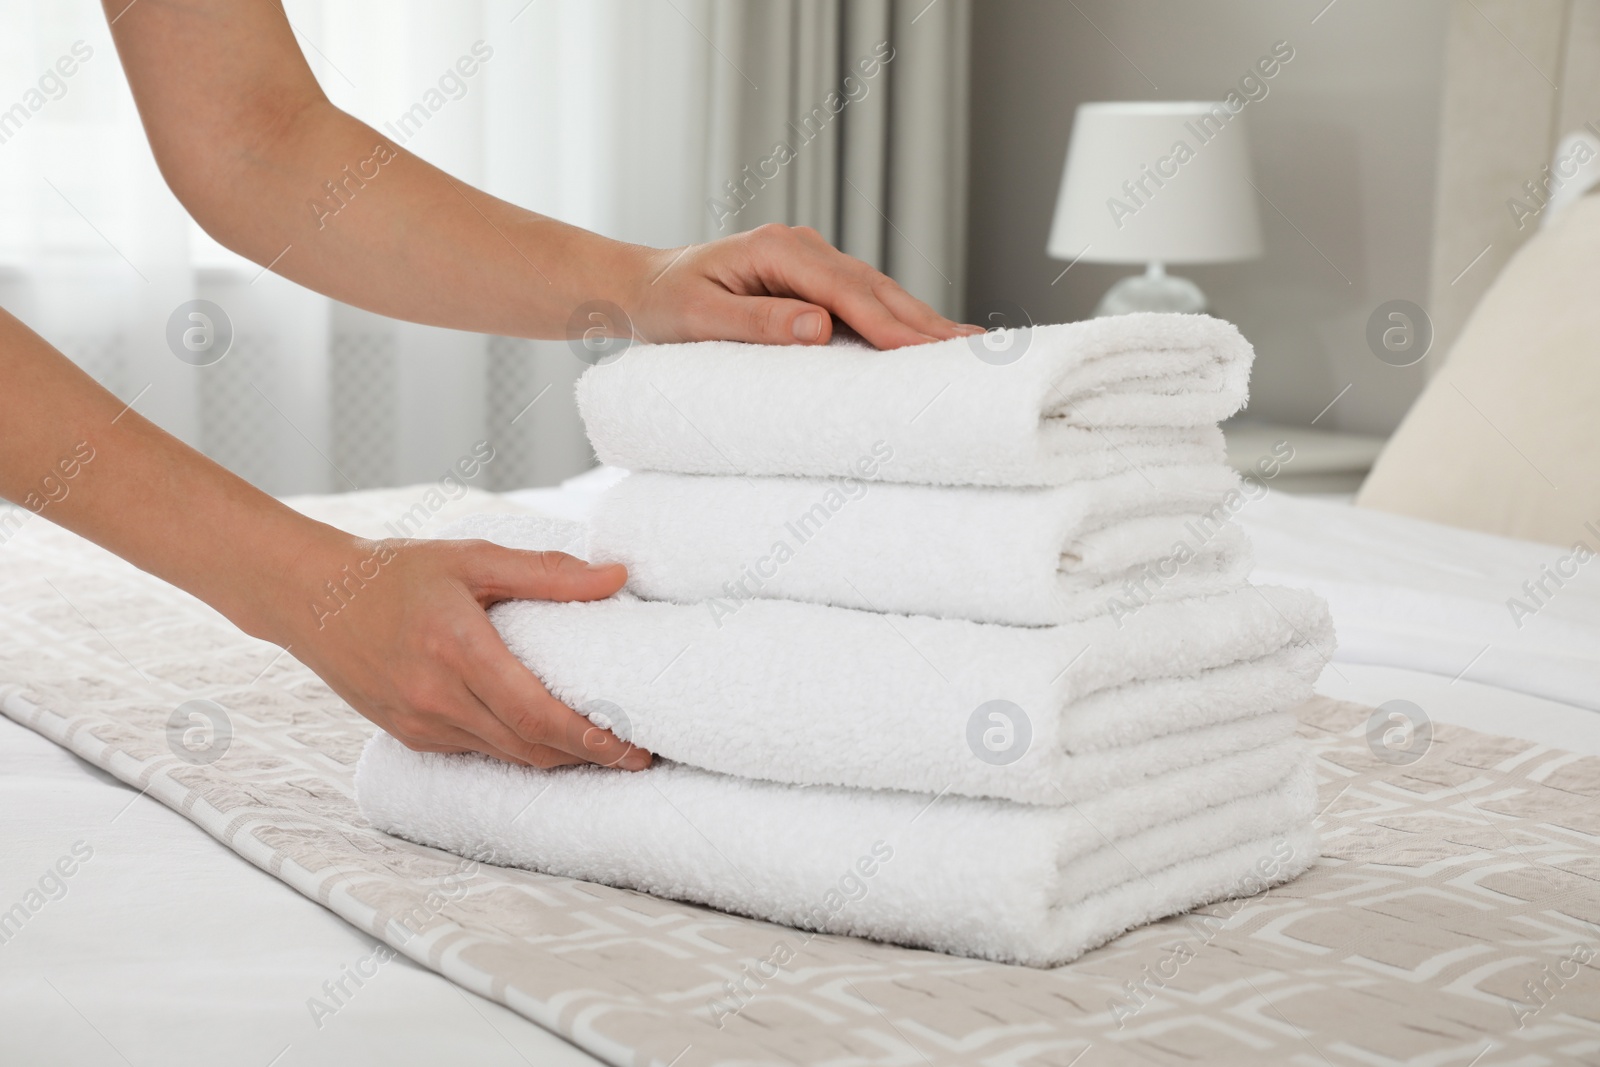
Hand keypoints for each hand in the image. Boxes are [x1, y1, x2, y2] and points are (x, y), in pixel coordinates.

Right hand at [279, 532, 649, 769]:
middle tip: (640, 755)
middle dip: (588, 756)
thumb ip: (547, 571)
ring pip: (506, 756)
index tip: (632, 746)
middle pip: (528, 745)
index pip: (534, 712)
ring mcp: (420, 722)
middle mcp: (436, 696)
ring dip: (558, 759)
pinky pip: (478, 752)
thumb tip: (616, 577)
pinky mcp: (410, 735)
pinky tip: (550, 742)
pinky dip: (518, 750)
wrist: (312, 598)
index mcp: (456, 648)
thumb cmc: (396, 572)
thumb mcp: (473, 556)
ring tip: (607, 751)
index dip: (588, 736)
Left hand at [625, 223, 983, 349]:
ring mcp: (811, 261)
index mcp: (777, 249)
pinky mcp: (812, 280)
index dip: (888, 323)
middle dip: (922, 322)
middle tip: (971, 351)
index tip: (925, 350)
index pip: (845, 291)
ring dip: (918, 321)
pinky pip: (862, 300)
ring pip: (876, 292)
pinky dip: (896, 320)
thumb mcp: (699, 318)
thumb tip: (819, 327)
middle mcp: (802, 247)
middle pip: (873, 288)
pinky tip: (925, 339)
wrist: (641, 287)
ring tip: (965, 347)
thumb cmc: (664, 304)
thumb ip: (758, 322)